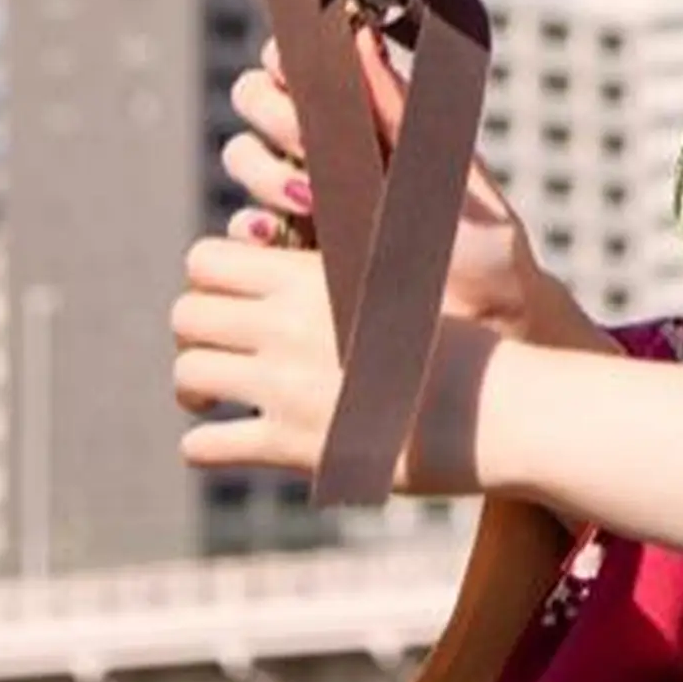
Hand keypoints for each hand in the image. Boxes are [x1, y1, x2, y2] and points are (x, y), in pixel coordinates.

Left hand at [171, 234, 494, 495]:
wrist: (497, 406)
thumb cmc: (461, 339)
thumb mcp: (402, 278)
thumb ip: (349, 263)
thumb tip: (325, 233)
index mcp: (310, 276)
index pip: (206, 260)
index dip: (212, 279)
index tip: (233, 299)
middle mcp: (286, 326)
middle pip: (185, 315)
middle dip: (197, 333)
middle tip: (219, 351)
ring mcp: (284, 388)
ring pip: (187, 376)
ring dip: (195, 389)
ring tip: (211, 401)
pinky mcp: (292, 447)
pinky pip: (206, 447)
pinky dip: (206, 445)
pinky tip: (226, 443)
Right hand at [221, 26, 604, 351]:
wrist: (484, 326)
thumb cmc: (482, 244)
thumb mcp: (451, 174)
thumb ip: (403, 110)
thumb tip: (363, 37)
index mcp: (369, 114)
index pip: (303, 60)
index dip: (287, 56)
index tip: (294, 69)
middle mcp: (328, 145)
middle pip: (257, 98)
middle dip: (275, 113)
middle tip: (310, 144)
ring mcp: (301, 196)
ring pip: (243, 154)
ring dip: (263, 169)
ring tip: (310, 202)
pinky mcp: (287, 250)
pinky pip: (242, 228)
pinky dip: (249, 227)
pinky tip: (275, 236)